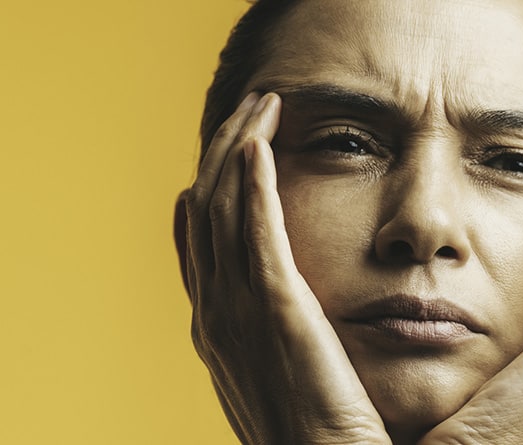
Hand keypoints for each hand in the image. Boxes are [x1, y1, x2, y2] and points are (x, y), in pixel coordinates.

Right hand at [174, 92, 390, 443]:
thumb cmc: (318, 433)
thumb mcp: (283, 375)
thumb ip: (279, 333)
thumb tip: (290, 305)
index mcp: (217, 326)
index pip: (203, 235)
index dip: (216, 180)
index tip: (238, 142)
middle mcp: (216, 314)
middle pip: (208, 208)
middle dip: (226, 148)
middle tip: (255, 105)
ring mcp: (239, 313)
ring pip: (224, 209)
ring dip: (239, 148)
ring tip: (263, 106)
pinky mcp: (278, 313)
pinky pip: (257, 234)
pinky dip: (252, 186)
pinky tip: (261, 146)